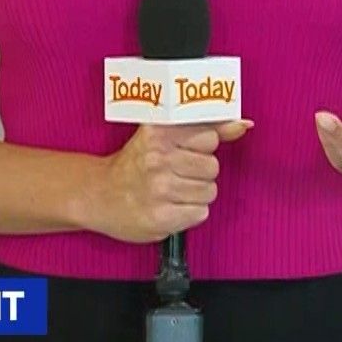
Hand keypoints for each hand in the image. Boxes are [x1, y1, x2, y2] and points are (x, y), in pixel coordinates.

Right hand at [85, 120, 250, 243]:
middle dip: (199, 172)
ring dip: (196, 194)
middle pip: (212, 166)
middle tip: (176, 172)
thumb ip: (205, 127)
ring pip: (209, 191)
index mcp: (159, 132)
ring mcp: (160, 189)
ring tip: (172, 190)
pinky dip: (189, 212)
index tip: (188, 150)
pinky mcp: (162, 216)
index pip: (209, 135)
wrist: (99, 195)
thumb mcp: (163, 135)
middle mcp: (158, 158)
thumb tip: (243, 125)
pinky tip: (171, 206)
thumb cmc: (134, 164)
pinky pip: (200, 213)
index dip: (201, 146)